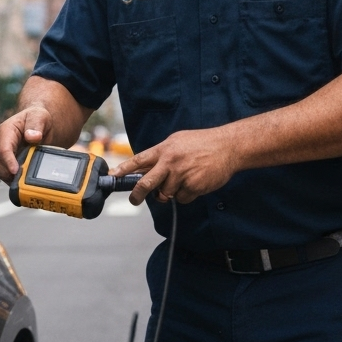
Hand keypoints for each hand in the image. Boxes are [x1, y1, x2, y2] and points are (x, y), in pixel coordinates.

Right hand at [0, 105, 51, 181]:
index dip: (8, 161)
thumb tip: (32, 136)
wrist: (37, 124)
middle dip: (9, 173)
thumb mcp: (40, 117)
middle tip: (24, 179)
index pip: (3, 149)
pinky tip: (23, 181)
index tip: (15, 171)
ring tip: (25, 181)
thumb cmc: (37, 119)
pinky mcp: (4, 162)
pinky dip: (13, 179)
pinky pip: (5, 175)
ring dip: (11, 178)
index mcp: (5, 131)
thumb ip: (36, 125)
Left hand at [111, 127, 238, 204]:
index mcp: (165, 149)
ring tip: (183, 180)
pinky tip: (195, 182)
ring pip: (166, 194)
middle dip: (137, 195)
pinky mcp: (193, 187)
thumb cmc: (203, 143)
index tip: (113, 176)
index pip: (139, 160)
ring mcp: (181, 175)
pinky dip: (186, 194)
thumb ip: (162, 154)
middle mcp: (170, 162)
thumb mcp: (177, 141)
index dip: (124, 169)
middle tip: (135, 200)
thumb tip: (146, 167)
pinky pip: (182, 198)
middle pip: (146, 184)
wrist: (228, 146)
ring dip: (171, 192)